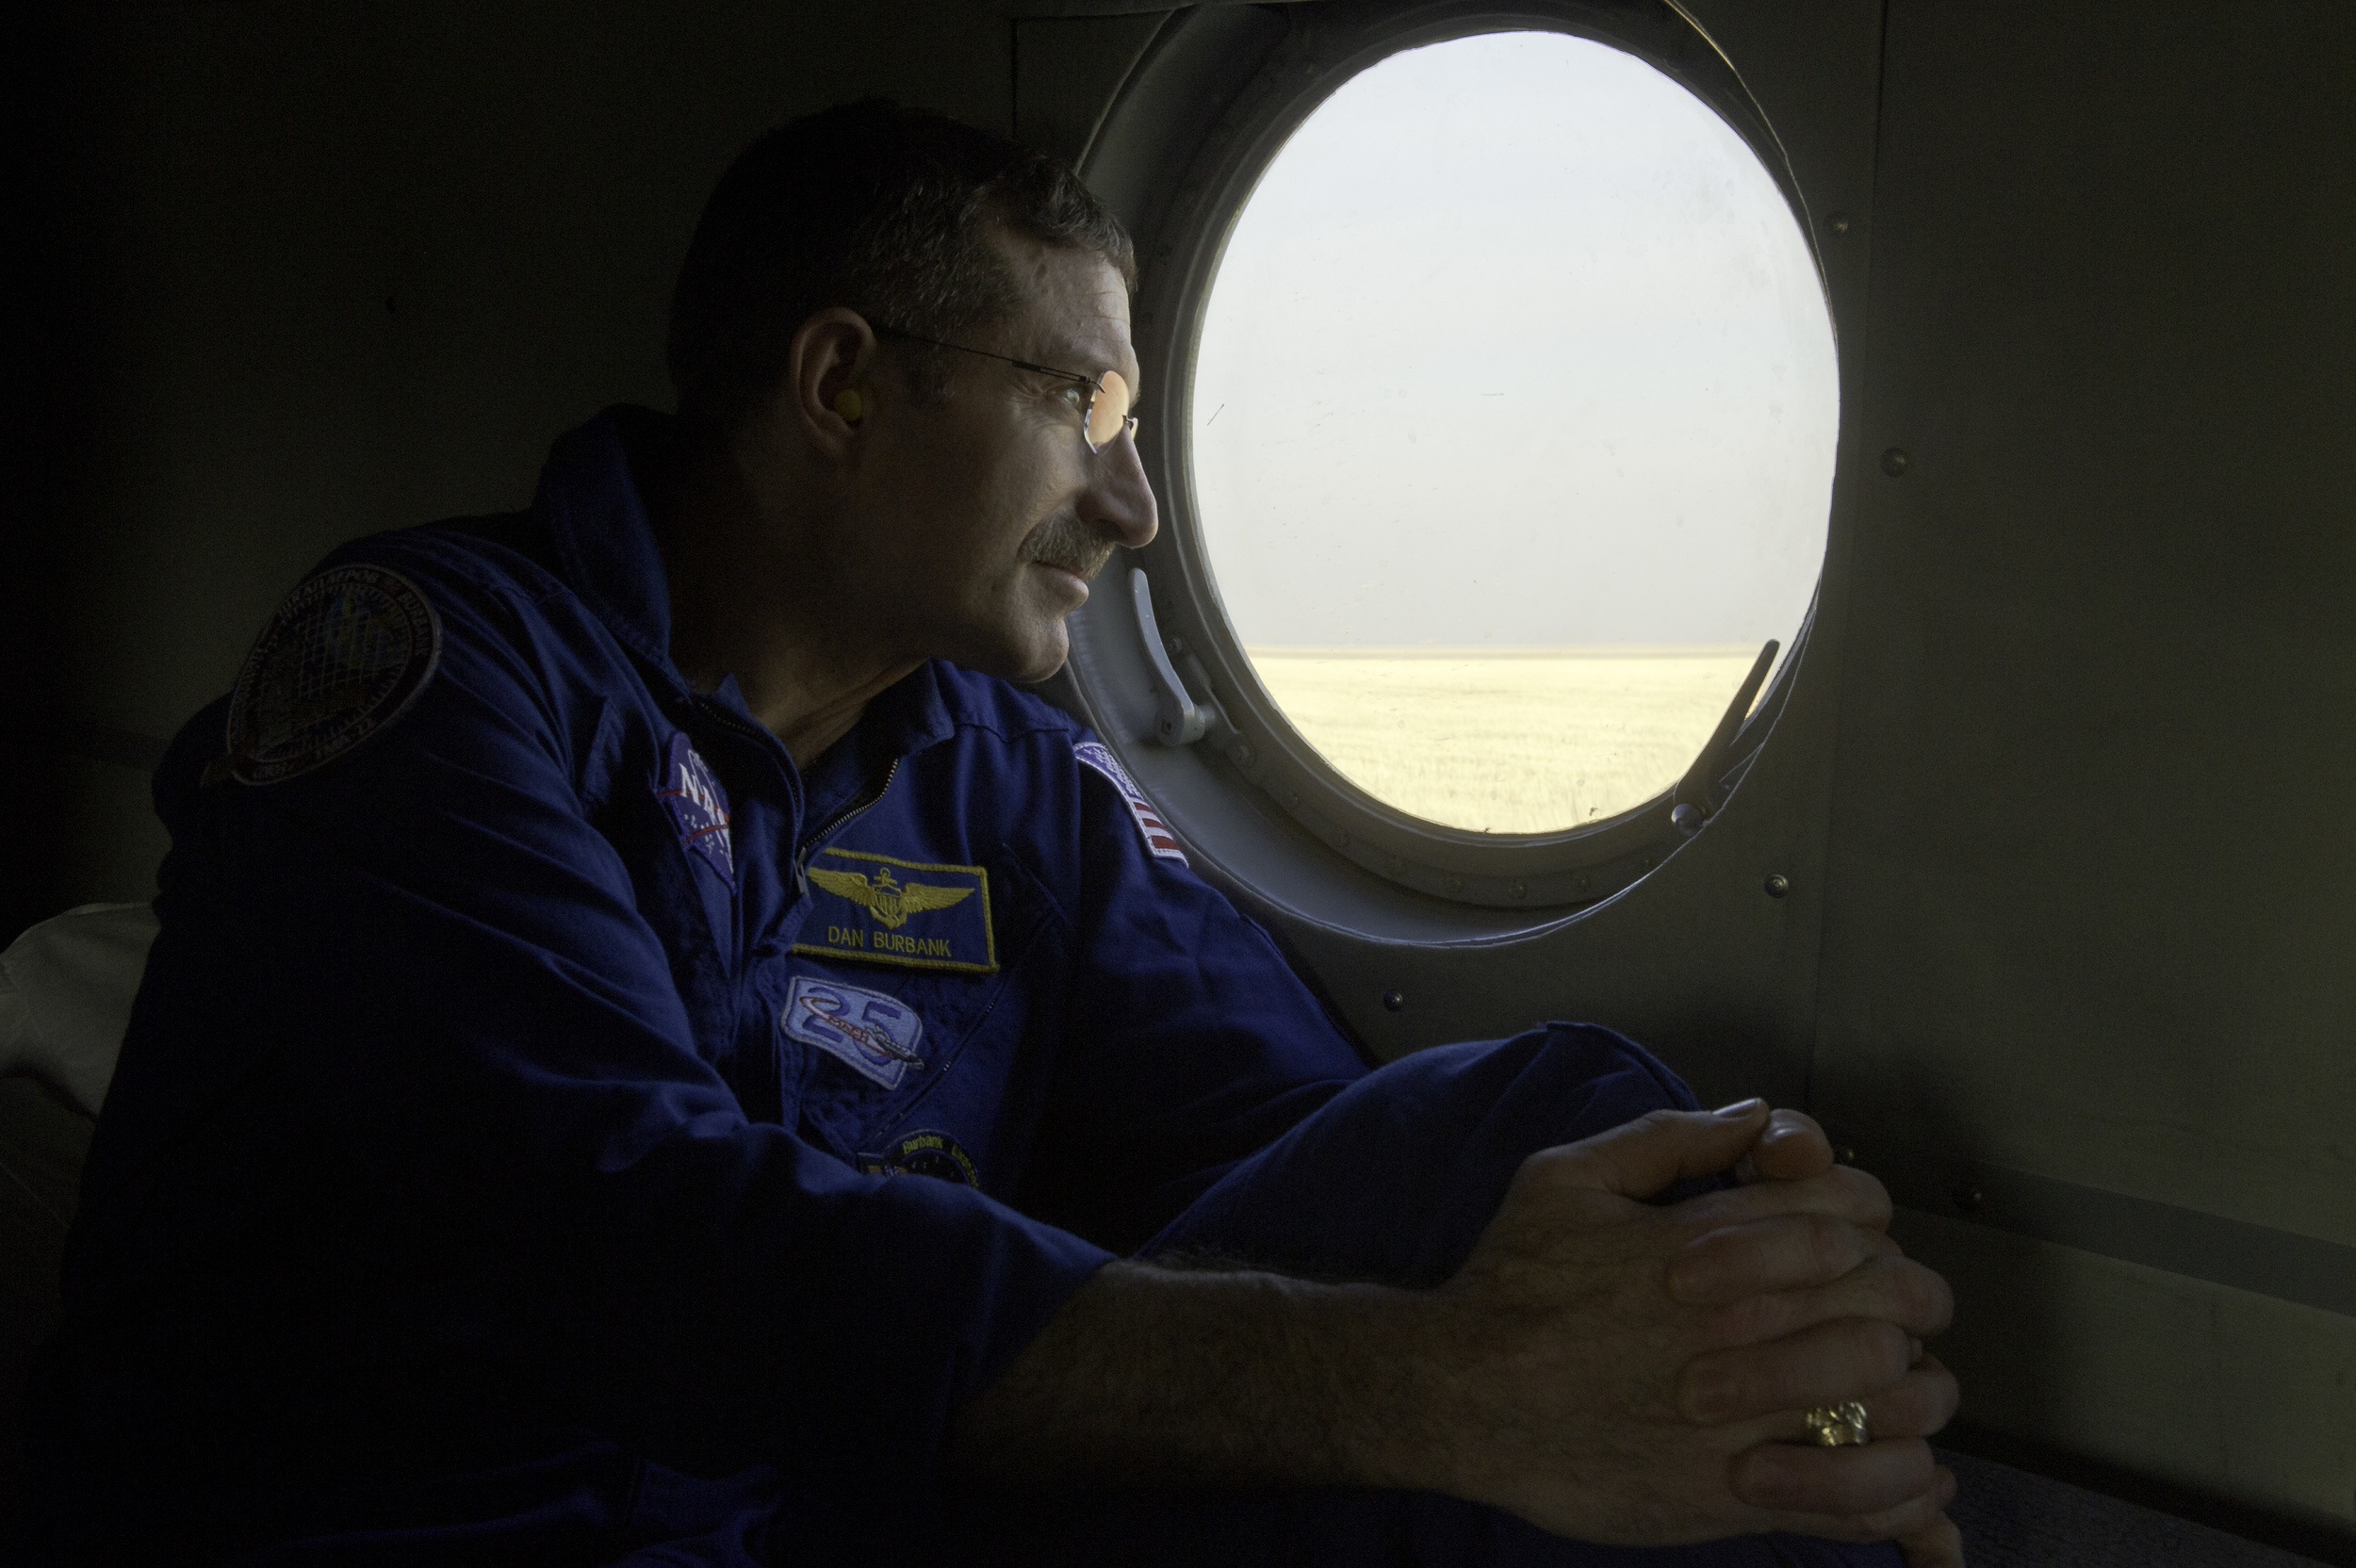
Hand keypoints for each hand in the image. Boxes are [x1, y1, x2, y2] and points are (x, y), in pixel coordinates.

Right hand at [1385, 1102, 1954, 1545]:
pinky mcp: (1728, 1494)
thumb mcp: (1565, 1179)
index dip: (1873, 1216)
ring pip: (1884, 1396)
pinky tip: (1909, 1475)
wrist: (1456, 1397)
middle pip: (1884, 1298)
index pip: (1843, 1208)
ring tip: (1915, 1391)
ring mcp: (1734, 1414)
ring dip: (1920, 1391)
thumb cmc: (1511, 1286)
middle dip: (1914, 1300)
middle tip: (1907, 1313)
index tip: (1863, 1236)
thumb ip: (1665, 1138)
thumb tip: (1752, 1115)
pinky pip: (1852, 1496)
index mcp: (1702, 1241)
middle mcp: (1731, 1324)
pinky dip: (1902, 1489)